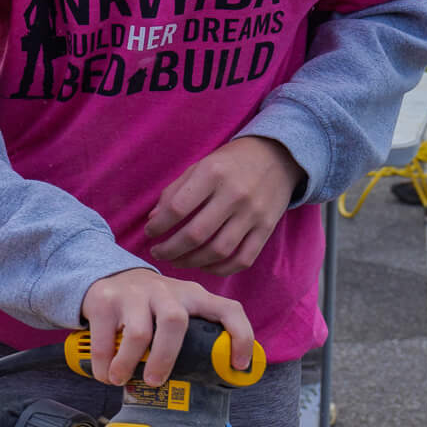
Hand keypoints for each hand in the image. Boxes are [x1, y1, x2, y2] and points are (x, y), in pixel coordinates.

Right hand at [79, 268, 254, 386]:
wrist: (106, 274)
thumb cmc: (150, 305)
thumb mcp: (176, 309)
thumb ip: (192, 335)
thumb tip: (211, 382)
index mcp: (193, 295)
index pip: (228, 309)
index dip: (240, 336)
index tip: (238, 365)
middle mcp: (166, 291)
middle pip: (175, 322)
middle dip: (166, 358)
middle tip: (154, 381)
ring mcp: (134, 293)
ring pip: (139, 334)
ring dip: (129, 364)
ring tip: (120, 379)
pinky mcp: (105, 300)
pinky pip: (105, 340)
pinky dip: (104, 364)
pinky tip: (105, 373)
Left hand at [145, 136, 303, 275]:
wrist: (276, 156)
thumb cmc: (230, 162)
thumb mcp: (199, 166)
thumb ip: (174, 192)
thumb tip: (153, 220)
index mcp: (213, 173)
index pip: (178, 208)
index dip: (158, 226)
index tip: (150, 232)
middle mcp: (234, 194)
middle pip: (196, 234)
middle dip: (170, 250)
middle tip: (158, 253)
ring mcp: (253, 214)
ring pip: (218, 251)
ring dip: (191, 262)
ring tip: (176, 261)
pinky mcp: (267, 229)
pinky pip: (242, 260)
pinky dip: (220, 269)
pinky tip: (204, 266)